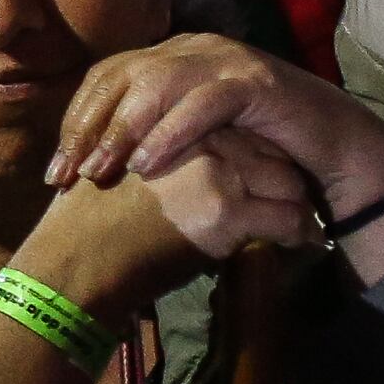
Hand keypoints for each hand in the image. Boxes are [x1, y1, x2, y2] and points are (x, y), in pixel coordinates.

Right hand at [11, 126, 319, 322]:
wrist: (75, 262)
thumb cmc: (91, 224)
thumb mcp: (129, 168)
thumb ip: (167, 152)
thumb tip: (210, 163)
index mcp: (175, 121)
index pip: (241, 125)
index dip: (260, 152)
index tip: (271, 174)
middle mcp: (199, 137)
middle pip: (270, 148)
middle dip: (287, 174)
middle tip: (302, 195)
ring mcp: (215, 171)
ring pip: (287, 180)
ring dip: (298, 204)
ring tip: (308, 222)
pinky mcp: (226, 210)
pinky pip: (286, 218)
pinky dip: (299, 234)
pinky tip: (303, 244)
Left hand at [56, 35, 383, 282]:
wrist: (333, 153)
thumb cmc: (255, 153)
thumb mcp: (191, 143)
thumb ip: (147, 138)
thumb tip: (87, 165)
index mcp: (170, 56)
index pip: (104, 78)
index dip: (76, 123)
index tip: (55, 172)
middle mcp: (192, 48)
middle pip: (119, 78)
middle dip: (87, 129)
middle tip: (65, 177)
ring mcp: (224, 58)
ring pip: (154, 85)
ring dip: (121, 132)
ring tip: (100, 173)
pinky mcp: (255, 79)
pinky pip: (202, 102)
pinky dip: (170, 134)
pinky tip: (146, 166)